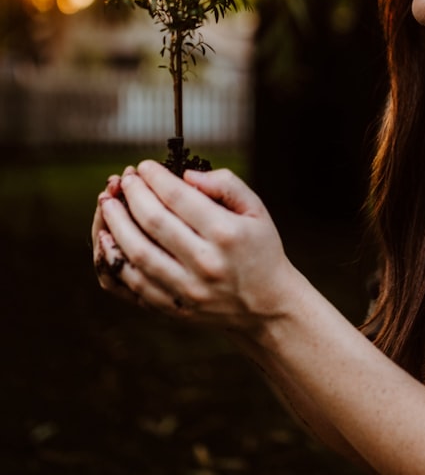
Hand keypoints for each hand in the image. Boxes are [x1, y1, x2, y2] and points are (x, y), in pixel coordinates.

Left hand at [97, 161, 294, 331]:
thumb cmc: (260, 248)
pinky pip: (134, 284)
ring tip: (106, 203)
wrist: (268, 304)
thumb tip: (186, 175)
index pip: (179, 198)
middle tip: (122, 179)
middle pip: (154, 222)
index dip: (156, 178)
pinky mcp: (175, 308)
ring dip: (115, 225)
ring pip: (137, 254)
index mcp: (227, 234)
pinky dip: (115, 260)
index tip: (144, 166)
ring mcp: (188, 290)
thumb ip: (226, 185)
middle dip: (132, 195)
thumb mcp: (257, 209)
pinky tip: (106, 239)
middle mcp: (206, 263)